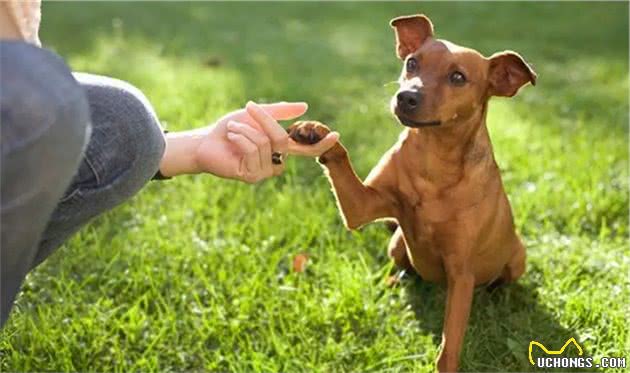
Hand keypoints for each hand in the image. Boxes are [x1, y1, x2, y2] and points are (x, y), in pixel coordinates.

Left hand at [159, 101, 337, 182]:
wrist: (205, 141)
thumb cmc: (229, 128)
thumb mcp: (256, 115)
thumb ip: (280, 112)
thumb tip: (305, 107)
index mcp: (280, 148)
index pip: (306, 149)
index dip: (321, 143)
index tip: (336, 134)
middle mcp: (276, 161)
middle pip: (282, 140)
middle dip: (265, 120)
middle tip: (249, 107)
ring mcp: (265, 171)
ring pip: (266, 144)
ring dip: (246, 130)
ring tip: (232, 129)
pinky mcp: (251, 176)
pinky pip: (253, 152)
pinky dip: (241, 139)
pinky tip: (231, 138)